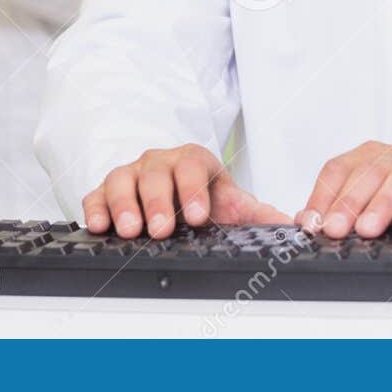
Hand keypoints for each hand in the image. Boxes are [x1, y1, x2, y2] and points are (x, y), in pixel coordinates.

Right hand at [82, 143, 289, 239]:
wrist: (179, 197)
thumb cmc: (206, 201)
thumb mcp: (235, 205)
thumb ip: (263, 215)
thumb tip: (296, 226)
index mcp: (194, 161)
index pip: (193, 166)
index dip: (194, 189)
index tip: (199, 216)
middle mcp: (160, 163)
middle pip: (156, 173)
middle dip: (159, 201)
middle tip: (162, 228)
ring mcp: (132, 175)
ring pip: (122, 180)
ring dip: (125, 205)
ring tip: (132, 231)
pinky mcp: (106, 192)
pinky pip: (95, 194)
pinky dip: (95, 208)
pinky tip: (99, 226)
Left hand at [296, 141, 391, 238]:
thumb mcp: (368, 203)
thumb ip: (334, 211)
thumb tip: (303, 222)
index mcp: (368, 158)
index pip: (338, 170)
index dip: (322, 196)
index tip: (312, 225)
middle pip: (367, 173)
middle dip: (348, 203)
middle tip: (335, 230)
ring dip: (383, 204)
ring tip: (368, 229)